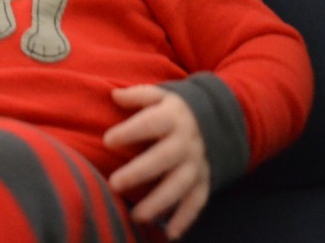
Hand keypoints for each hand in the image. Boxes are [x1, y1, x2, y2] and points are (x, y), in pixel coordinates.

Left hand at [103, 85, 209, 239]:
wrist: (216, 120)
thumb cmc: (174, 110)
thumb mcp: (160, 95)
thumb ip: (138, 96)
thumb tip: (114, 95)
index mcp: (173, 117)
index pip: (151, 123)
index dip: (130, 131)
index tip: (107, 140)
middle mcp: (186, 142)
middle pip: (164, 158)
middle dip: (140, 172)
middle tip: (114, 184)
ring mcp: (197, 163)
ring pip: (180, 185)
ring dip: (159, 203)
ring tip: (137, 216)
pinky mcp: (204, 181)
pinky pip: (197, 202)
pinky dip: (185, 219)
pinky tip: (170, 234)